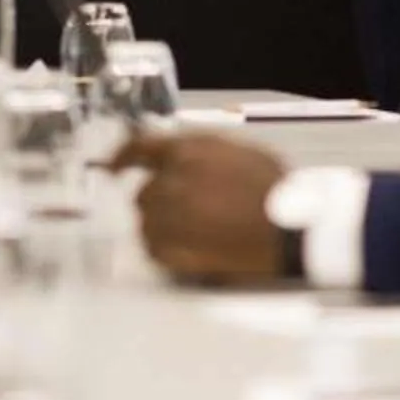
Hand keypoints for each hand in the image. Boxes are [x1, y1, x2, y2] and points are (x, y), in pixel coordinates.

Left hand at [112, 131, 287, 281]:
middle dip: (161, 203)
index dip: (121, 158)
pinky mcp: (172, 250)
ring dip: (165, 228)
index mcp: (188, 151)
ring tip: (198, 235)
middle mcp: (172, 180)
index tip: (112, 168)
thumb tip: (186, 157)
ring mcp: (169, 217)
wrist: (288, 229)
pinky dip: (167, 252)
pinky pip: (153, 250)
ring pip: (147, 223)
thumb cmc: (274, 191)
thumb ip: (205, 151)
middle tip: (190, 214)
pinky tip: (194, 251)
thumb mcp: (242, 151)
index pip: (137, 148)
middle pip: (144, 194)